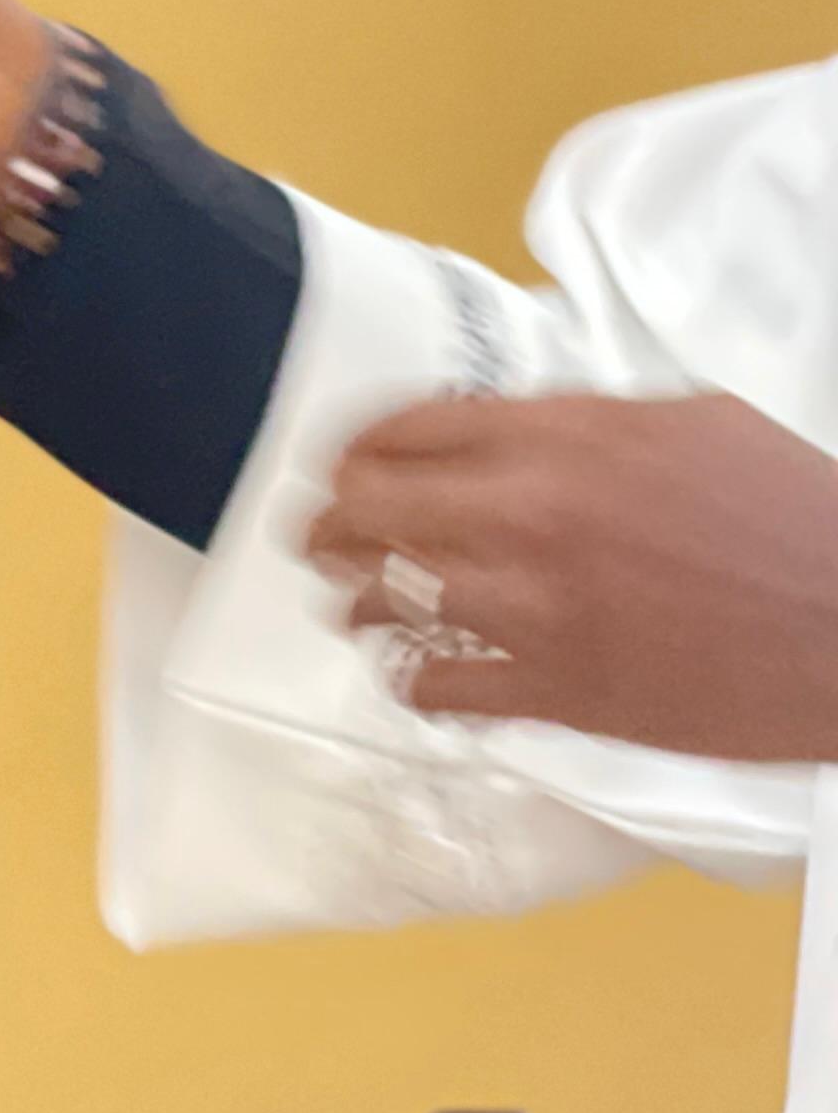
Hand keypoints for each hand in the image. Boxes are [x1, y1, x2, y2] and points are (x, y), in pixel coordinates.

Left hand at [303, 390, 837, 763]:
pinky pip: (441, 686)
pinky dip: (414, 679)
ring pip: (386, 599)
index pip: (402, 428)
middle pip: (370, 507)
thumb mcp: (689, 422)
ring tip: (352, 601)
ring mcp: (538, 608)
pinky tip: (414, 672)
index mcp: (561, 437)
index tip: (340, 461)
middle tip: (321, 533)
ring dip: (357, 599)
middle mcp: (529, 514)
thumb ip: (583, 421)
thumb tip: (512, 429)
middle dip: (333, 519)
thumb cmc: (794, 514)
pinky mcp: (563, 691)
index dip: (355, 447)